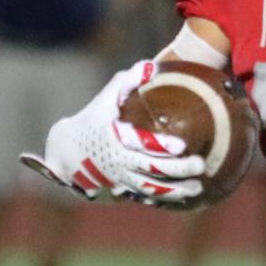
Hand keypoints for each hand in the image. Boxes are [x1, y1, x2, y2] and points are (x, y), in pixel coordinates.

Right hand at [19, 61, 206, 204]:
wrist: (65, 154)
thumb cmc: (90, 121)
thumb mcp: (104, 100)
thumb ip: (127, 82)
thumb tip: (151, 66)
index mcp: (115, 140)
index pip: (141, 144)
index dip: (161, 145)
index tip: (182, 145)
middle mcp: (118, 163)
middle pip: (151, 170)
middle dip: (177, 170)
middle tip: (201, 165)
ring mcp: (121, 180)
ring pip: (151, 189)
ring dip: (175, 191)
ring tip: (198, 189)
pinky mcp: (122, 190)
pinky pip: (145, 197)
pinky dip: (164, 199)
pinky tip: (184, 198)